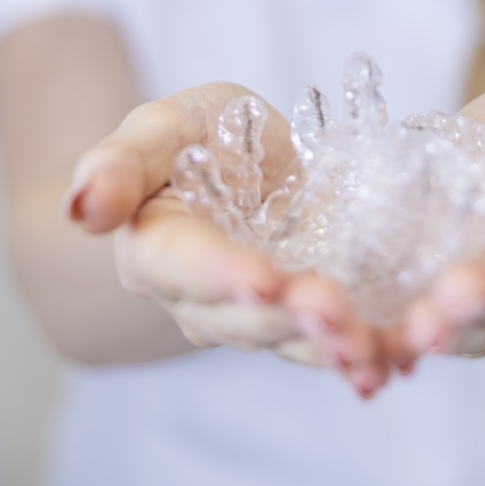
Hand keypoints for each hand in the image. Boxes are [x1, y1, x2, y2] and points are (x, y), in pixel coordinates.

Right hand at [66, 82, 389, 396]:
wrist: (237, 162)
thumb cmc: (194, 137)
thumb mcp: (161, 128)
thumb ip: (121, 162)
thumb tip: (82, 207)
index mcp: (157, 251)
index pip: (185, 267)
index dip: (222, 275)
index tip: (262, 278)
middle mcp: (204, 300)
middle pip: (244, 317)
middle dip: (290, 318)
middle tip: (335, 313)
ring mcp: (259, 314)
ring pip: (293, 341)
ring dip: (333, 350)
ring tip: (374, 352)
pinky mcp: (309, 314)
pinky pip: (334, 340)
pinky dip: (370, 351)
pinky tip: (402, 358)